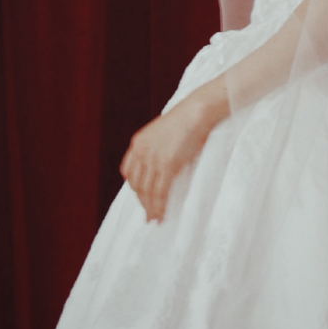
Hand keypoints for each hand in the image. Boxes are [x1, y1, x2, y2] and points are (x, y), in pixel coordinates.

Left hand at [119, 94, 214, 222]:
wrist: (199, 109)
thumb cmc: (190, 117)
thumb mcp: (167, 131)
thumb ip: (161, 146)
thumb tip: (167, 160)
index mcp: (139, 142)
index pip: (128, 171)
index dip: (134, 186)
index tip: (142, 195)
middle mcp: (141, 151)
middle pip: (136, 184)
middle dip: (142, 200)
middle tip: (149, 213)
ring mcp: (153, 158)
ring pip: (147, 191)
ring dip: (150, 207)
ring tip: (155, 218)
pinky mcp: (167, 164)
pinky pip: (160, 191)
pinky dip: (159, 205)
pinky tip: (161, 214)